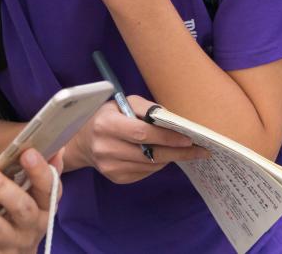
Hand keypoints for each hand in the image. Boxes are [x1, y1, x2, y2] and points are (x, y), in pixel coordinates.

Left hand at [0, 148, 63, 253]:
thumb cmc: (22, 215)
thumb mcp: (35, 196)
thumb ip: (40, 171)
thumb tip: (56, 146)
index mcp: (46, 207)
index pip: (49, 188)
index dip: (39, 170)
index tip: (27, 152)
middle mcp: (32, 228)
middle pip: (20, 208)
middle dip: (0, 187)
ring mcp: (11, 246)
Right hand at [65, 96, 208, 183]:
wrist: (83, 140)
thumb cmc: (108, 116)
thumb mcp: (122, 103)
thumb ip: (146, 108)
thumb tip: (173, 120)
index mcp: (106, 124)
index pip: (142, 133)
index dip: (166, 137)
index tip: (189, 138)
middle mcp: (105, 148)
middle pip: (149, 154)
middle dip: (177, 152)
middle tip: (199, 151)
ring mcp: (109, 166)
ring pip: (150, 166)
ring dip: (169, 158)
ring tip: (181, 150)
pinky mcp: (115, 178)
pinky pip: (144, 173)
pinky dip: (157, 164)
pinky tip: (160, 156)